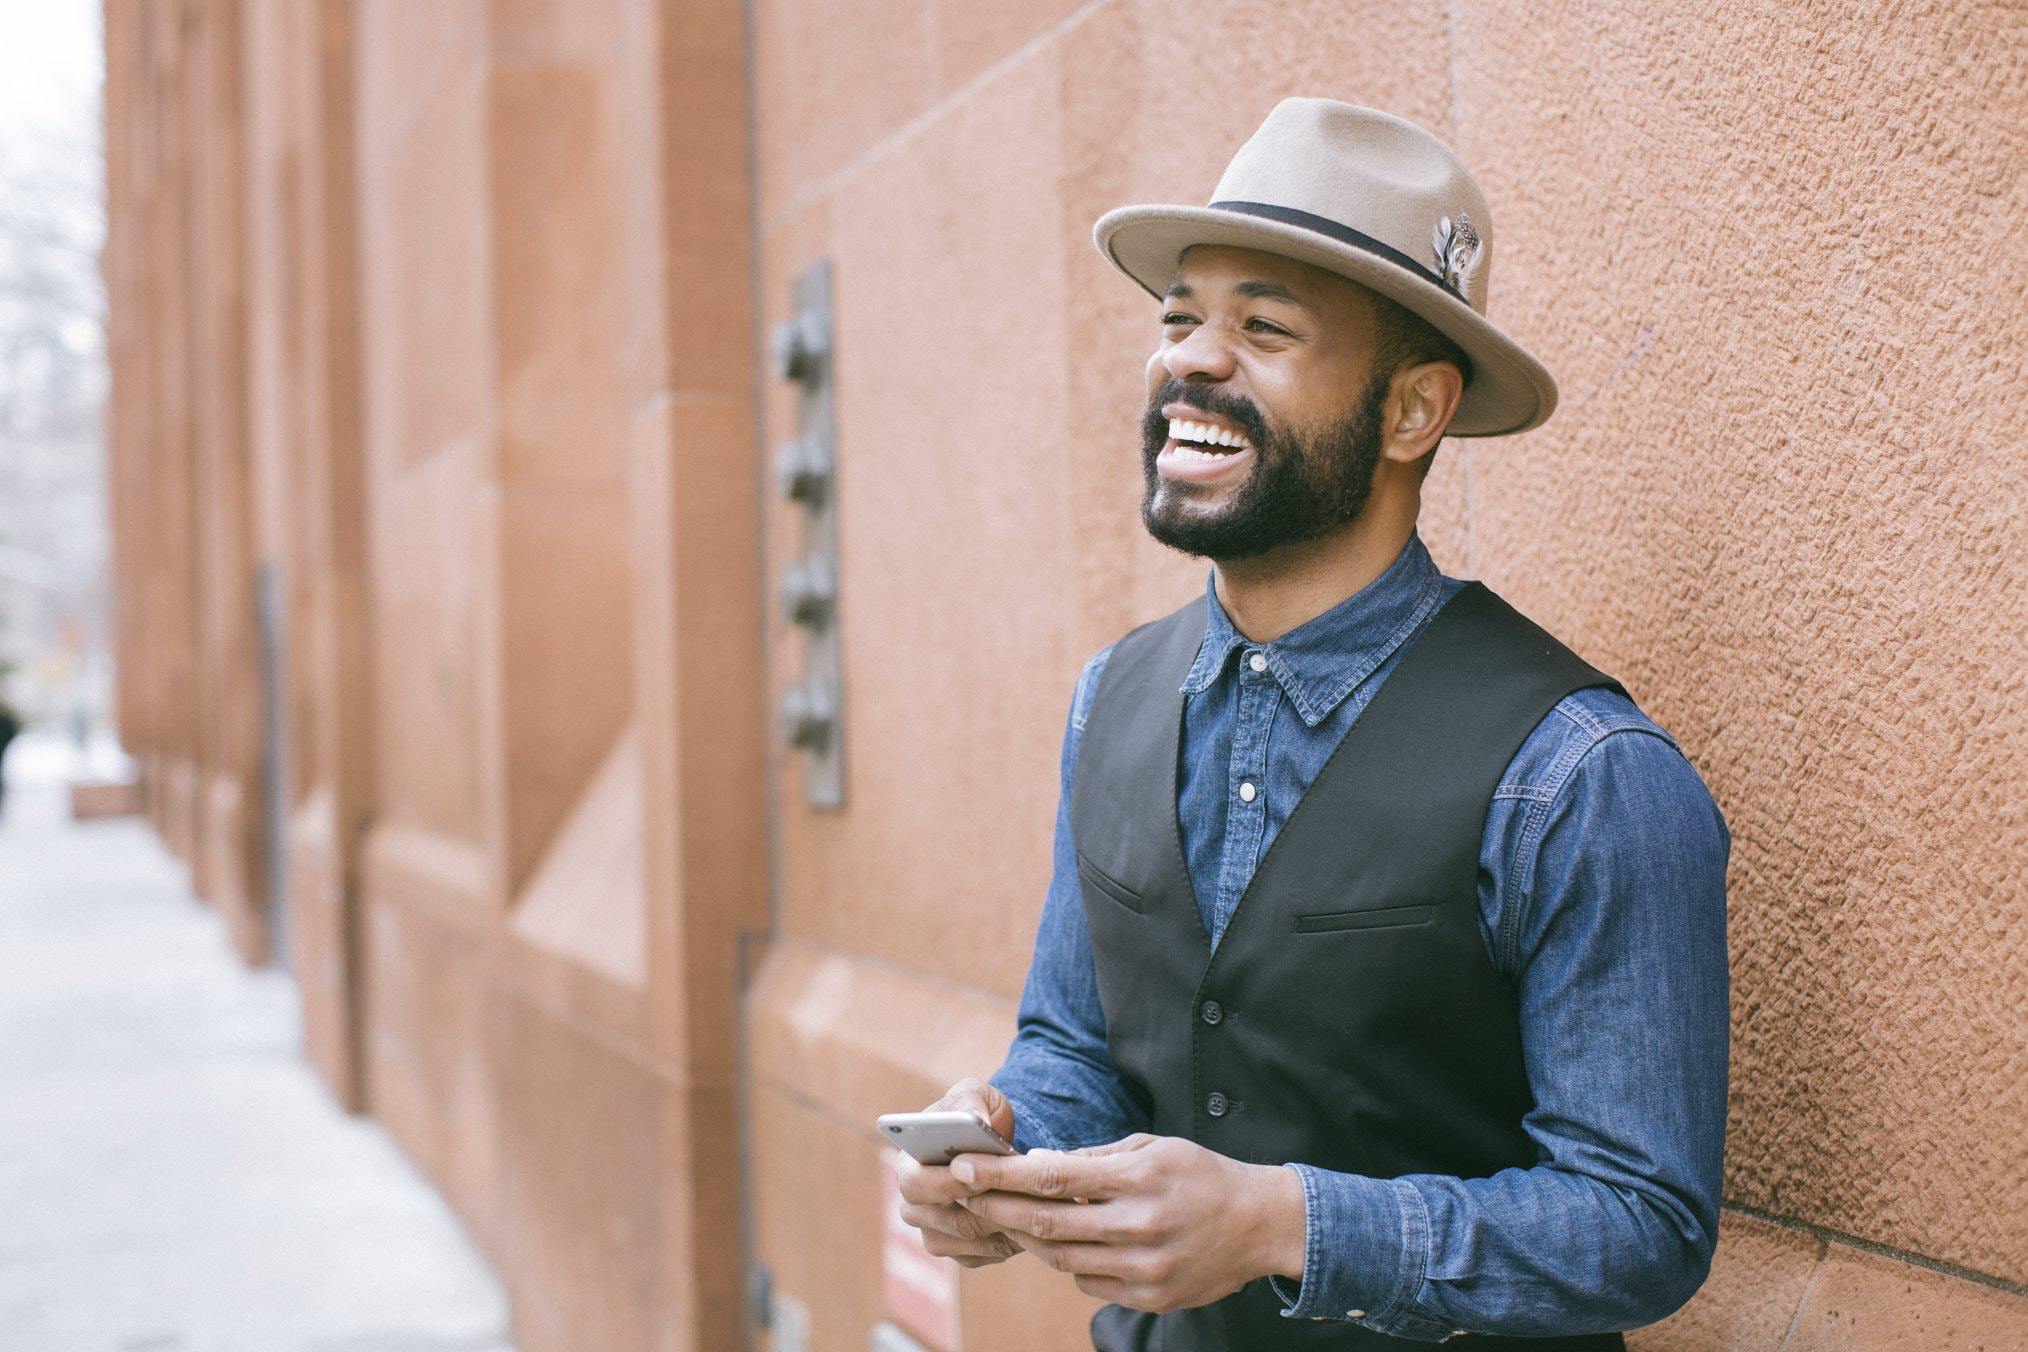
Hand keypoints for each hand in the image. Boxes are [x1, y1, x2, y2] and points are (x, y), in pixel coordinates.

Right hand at [892, 1078, 1024, 1267]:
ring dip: (1000, 1222)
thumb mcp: (976, 1096)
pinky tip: (1031, 1220)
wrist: (999, 1145)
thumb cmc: (980, 1115)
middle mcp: (914, 1204)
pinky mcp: (961, 1252)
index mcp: (907, 1165)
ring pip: (967, 1238)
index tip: (980, 1174)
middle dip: (982, 1206)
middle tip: (1017, 1194)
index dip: (946, 1183)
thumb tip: (974, 1119)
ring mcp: (935, 1232)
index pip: (914, 1184)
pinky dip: (1009, 1238)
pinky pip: (984, 1254)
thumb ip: (971, 1100)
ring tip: (1032, 1205)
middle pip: (940, 1219)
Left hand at [949, 1133, 1305, 1312]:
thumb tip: (1038, 1164)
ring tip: (1004, 1218)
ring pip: (1062, 1259)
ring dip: (1027, 1238)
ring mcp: (1146, 1268)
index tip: (965, 1166)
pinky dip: (1068, 1263)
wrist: (1259, 1224)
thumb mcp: (1152, 1146)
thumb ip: (1095, 1159)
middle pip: (1048, 1223)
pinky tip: (1061, 1244)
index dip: (1002, 1174)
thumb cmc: (1199, 1175)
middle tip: (965, 1195)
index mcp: (1139, 1178)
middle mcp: (1140, 1226)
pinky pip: (1089, 1284)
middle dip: (998, 1208)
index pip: (1054, 1177)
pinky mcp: (1152, 1297)